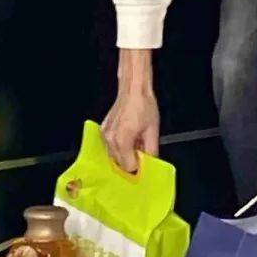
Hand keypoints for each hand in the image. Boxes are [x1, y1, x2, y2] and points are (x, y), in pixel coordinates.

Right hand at [101, 49, 158, 171]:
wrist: (133, 90)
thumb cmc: (143, 106)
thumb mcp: (153, 131)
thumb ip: (151, 151)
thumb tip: (151, 163)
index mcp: (122, 141)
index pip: (129, 167)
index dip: (139, 166)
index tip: (145, 162)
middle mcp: (110, 140)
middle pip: (120, 164)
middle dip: (132, 160)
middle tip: (142, 150)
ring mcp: (104, 135)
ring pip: (114, 156)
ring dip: (125, 154)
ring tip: (136, 141)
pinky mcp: (103, 131)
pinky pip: (110, 146)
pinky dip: (119, 146)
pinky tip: (129, 138)